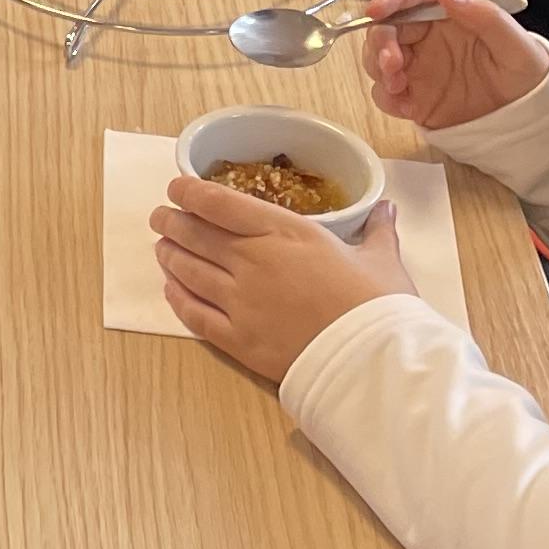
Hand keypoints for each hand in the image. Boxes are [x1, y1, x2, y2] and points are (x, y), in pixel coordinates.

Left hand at [154, 175, 414, 383]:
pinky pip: (194, 315)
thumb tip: (387, 208)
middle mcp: (253, 261)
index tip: (177, 187)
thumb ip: (377, 230)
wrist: (370, 360)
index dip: (191, 192)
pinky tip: (170, 291)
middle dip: (172, 222)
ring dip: (170, 256)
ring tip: (162, 249)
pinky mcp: (237, 339)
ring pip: (189, 271)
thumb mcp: (382, 258)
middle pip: (197, 235)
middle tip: (160, 217)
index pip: (221, 203)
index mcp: (285, 232)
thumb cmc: (378, 305)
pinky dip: (177, 300)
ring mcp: (240, 301)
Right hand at [357, 0, 548, 135]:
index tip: (377, 9)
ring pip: (378, 57)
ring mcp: (419, 66)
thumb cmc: (530, 76)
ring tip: (399, 87)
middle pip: (388, 26)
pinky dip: (386, 98)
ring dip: (378, 68)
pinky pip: (385, 93)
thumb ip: (487, 16)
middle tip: (392, 63)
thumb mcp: (518, 45)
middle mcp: (430, 36)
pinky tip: (406, 106)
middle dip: (381, 41)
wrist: (530, 121)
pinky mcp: (414, 95)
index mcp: (452, 15)